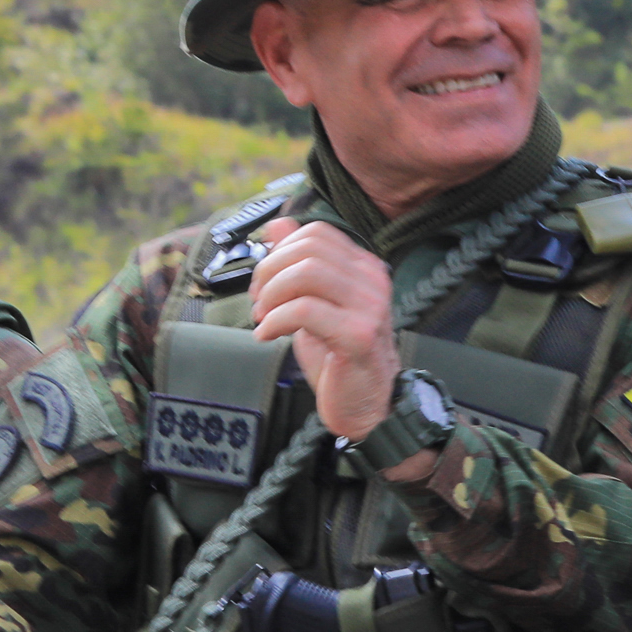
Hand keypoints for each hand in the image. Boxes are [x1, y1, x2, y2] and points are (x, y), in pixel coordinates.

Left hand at [248, 219, 413, 466]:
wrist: (368, 406)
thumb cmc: (340, 357)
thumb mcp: (314, 304)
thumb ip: (298, 266)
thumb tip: (277, 225)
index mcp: (364, 268)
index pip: (317, 232)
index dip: (280, 251)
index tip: (264, 283)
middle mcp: (373, 280)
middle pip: (308, 248)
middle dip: (269, 272)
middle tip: (258, 303)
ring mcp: (370, 307)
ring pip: (306, 273)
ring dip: (271, 295)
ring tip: (264, 319)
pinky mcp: (358, 335)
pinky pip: (304, 310)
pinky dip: (274, 321)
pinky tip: (267, 335)